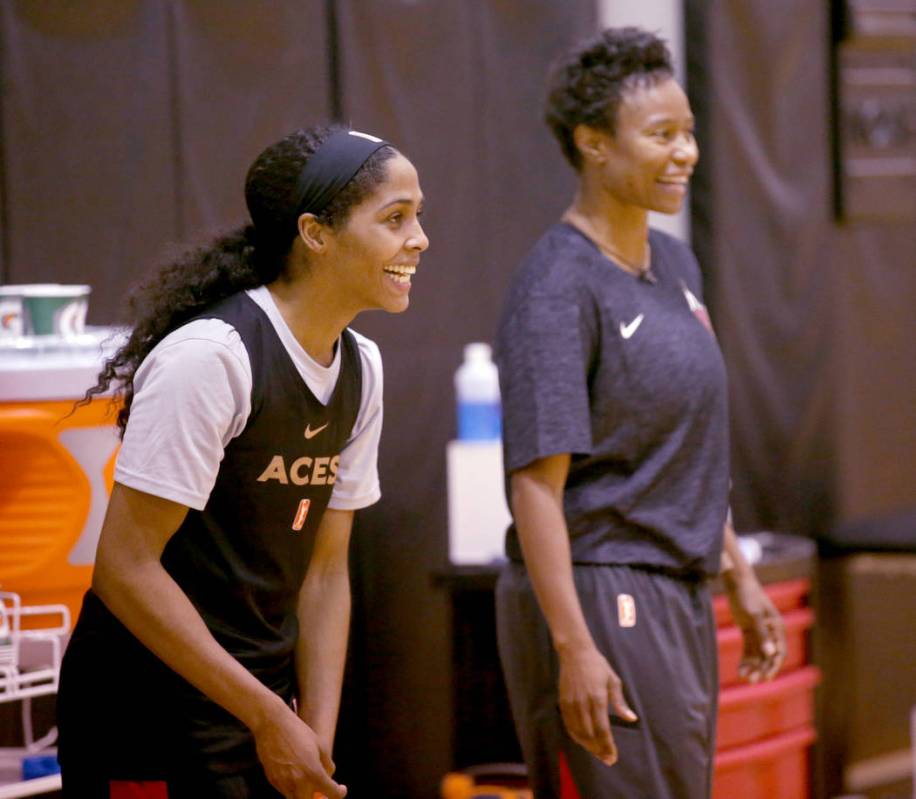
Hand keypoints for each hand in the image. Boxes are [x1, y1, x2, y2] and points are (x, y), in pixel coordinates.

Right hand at [251, 705, 346, 798]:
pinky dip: (293, 789)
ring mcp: (284, 784)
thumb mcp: (320, 745)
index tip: (341, 789)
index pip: (331, 793)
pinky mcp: (273, 781)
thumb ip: (327, 765)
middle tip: (323, 792)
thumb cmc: (299, 732)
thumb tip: (328, 777)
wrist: (273, 725)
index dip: (339, 793)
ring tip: (308, 781)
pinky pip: (286, 792)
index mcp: (314, 773)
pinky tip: (295, 774)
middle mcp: (299, 783)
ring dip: (305, 795)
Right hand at [557, 645, 636, 765]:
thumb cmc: (597, 665)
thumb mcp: (613, 680)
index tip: (613, 757)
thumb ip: (620, 702)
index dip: (607, 746)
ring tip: (597, 753)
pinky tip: (583, 741)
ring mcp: (571, 703)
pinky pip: (568, 725)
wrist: (574, 652)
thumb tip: (632, 719)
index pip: (602, 730)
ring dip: (588, 746)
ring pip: (578, 733)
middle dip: (599, 750)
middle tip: (607, 759)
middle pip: (590, 735)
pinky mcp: (563, 702)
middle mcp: (583, 703)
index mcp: (598, 698)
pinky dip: (576, 736)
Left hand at [723, 571, 786, 682]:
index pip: (780, 652)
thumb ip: (762, 634)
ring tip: (745, 678)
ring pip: (758, 655)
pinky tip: (740, 670)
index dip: (774, 666)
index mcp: (777, 628)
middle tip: (753, 681)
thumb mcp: (754, 615)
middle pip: (769, 656)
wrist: (737, 583)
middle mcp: (771, 632)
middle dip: (762, 669)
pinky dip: (746, 660)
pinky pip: (749, 650)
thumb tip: (771, 654)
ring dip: (753, 667)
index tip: (766, 677)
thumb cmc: (748, 596)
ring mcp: (760, 633)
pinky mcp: (749, 632)